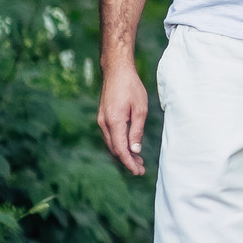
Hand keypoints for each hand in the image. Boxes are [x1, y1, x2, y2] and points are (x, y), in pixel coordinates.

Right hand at [97, 60, 149, 175]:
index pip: (120, 149)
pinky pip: (110, 137)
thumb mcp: (140, 109)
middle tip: (141, 169)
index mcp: (114, 122)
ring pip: (111, 144)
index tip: (138, 171)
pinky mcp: (103, 118)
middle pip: (114, 149)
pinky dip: (119, 145)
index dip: (129, 162)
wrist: (116, 71)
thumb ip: (137, 131)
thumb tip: (135, 150)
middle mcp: (104, 123)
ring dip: (123, 154)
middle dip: (127, 161)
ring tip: (138, 161)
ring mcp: (101, 121)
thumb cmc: (131, 87)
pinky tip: (129, 147)